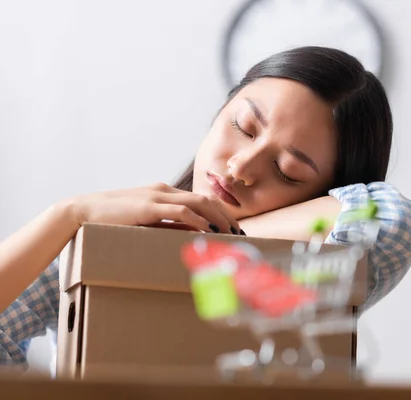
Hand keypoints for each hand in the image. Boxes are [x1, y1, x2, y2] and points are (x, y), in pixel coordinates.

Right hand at [66, 182, 239, 233]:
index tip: (233, 229)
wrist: (83, 212)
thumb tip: (192, 235)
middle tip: (239, 234)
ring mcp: (156, 196)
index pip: (201, 199)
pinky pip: (179, 210)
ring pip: (197, 202)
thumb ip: (167, 224)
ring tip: (229, 233)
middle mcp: (164, 190)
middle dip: (225, 216)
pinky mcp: (148, 206)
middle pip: (206, 199)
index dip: (220, 212)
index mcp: (165, 192)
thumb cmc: (114, 220)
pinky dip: (197, 219)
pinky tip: (208, 230)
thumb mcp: (145, 221)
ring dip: (217, 218)